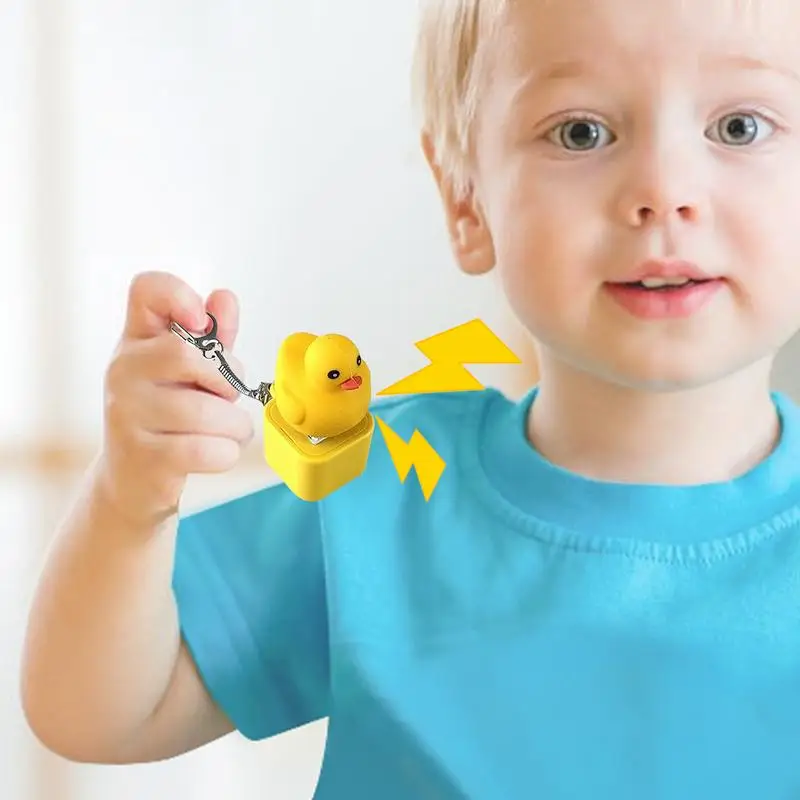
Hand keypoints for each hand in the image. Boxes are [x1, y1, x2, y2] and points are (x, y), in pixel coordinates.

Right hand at [99, 271, 254, 526]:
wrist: (133, 480)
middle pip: (186, 354)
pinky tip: (218, 452)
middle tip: (227, 395)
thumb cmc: (171, 416)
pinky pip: (208, 449)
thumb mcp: (193, 371)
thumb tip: (224, 297)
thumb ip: (214, 338)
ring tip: (229, 431)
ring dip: (235, 425)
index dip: (179, 296)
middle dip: (227, 379)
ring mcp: (127, 414)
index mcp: (137, 339)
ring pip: (207, 410)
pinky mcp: (143, 457)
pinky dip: (228, 452)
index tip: (201, 324)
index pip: (146, 289)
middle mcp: (123, 370)